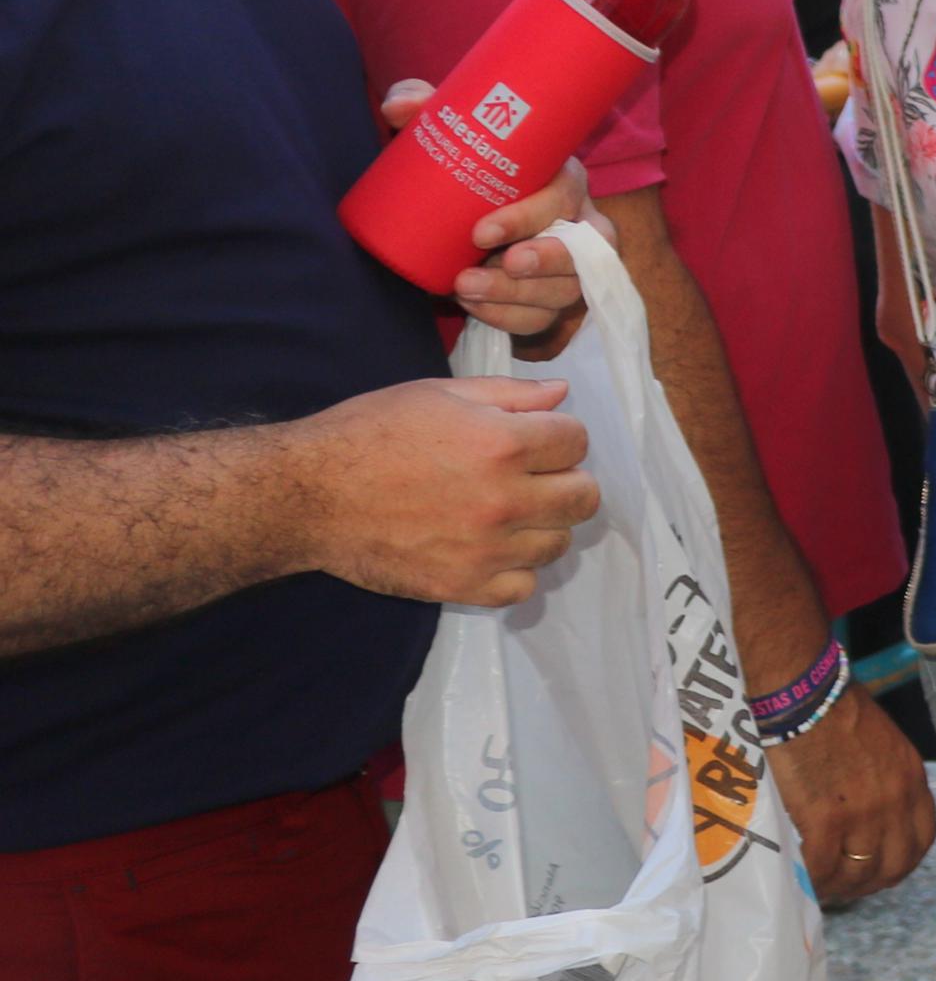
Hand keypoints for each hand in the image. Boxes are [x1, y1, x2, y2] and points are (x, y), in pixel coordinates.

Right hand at [289, 376, 598, 605]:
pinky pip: (523, 587)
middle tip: (532, 477)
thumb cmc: (369, 433)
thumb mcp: (439, 394)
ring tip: (507, 513)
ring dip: (541, 526)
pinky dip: (514, 570)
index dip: (558, 436)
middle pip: (583, 497)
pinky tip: (491, 549)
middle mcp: (504, 499)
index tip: (535, 440)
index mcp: (503, 443)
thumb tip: (561, 394)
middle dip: (564, 480)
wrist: (307, 495)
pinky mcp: (462, 586)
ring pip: (558, 543)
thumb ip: (509, 394)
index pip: (577, 441)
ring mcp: (486, 549)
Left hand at [380, 82, 593, 352]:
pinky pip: (544, 319)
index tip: (478, 232)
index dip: (529, 218)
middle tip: (472, 275)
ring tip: (461, 291)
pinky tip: (476, 309)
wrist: (477, 211)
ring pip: (564, 291)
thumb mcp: (455, 133)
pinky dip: (509, 318)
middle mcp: (581, 224)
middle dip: (534, 268)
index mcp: (564, 180)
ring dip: (512, 298)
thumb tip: (396, 107)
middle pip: (582, 252)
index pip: (564, 198)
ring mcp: (573, 266)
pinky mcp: (555, 298)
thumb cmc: (476, 167)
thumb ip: (427, 106)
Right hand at [770, 681, 935, 908]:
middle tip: (847, 886)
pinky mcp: (826, 820)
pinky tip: (801, 876)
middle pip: (895, 864)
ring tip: (820, 885)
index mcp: (912, 778)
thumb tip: (868, 806)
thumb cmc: (834, 707)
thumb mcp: (881, 742)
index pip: (923, 838)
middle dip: (871, 883)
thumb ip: (884, 777)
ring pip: (859, 873)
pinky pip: (823, 868)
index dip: (902, 861)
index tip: (880, 869)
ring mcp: (864, 813)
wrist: (804, 695)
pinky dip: (813, 879)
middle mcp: (896, 800)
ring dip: (840, 886)